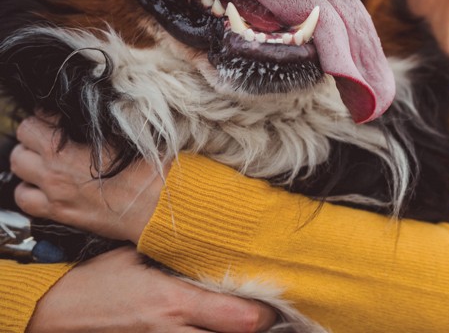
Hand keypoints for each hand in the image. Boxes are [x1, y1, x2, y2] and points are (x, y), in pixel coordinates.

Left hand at [11, 114, 165, 242]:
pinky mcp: (59, 212)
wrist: (158, 204)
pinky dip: (29, 189)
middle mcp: (54, 167)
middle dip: (35, 132)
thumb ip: (98, 122)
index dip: (50, 113)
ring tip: (45, 157)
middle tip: (52, 133)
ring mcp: (54, 192)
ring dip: (29, 159)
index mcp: (67, 146)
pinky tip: (44, 184)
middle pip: (23, 138)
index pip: (38, 117)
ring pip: (18, 167)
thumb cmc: (148, 167)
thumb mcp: (126, 133)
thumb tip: (85, 112)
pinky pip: (24, 199)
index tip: (61, 116)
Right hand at [28, 246, 277, 331]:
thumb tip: (211, 243)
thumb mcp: (138, 257)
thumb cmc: (97, 280)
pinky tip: (214, 327)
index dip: (264, 314)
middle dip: (255, 329)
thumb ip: (176, 257)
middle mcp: (172, 331)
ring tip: (244, 323)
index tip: (274, 302)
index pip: (240, 318)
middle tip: (269, 316)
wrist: (54, 313)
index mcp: (175, 302)